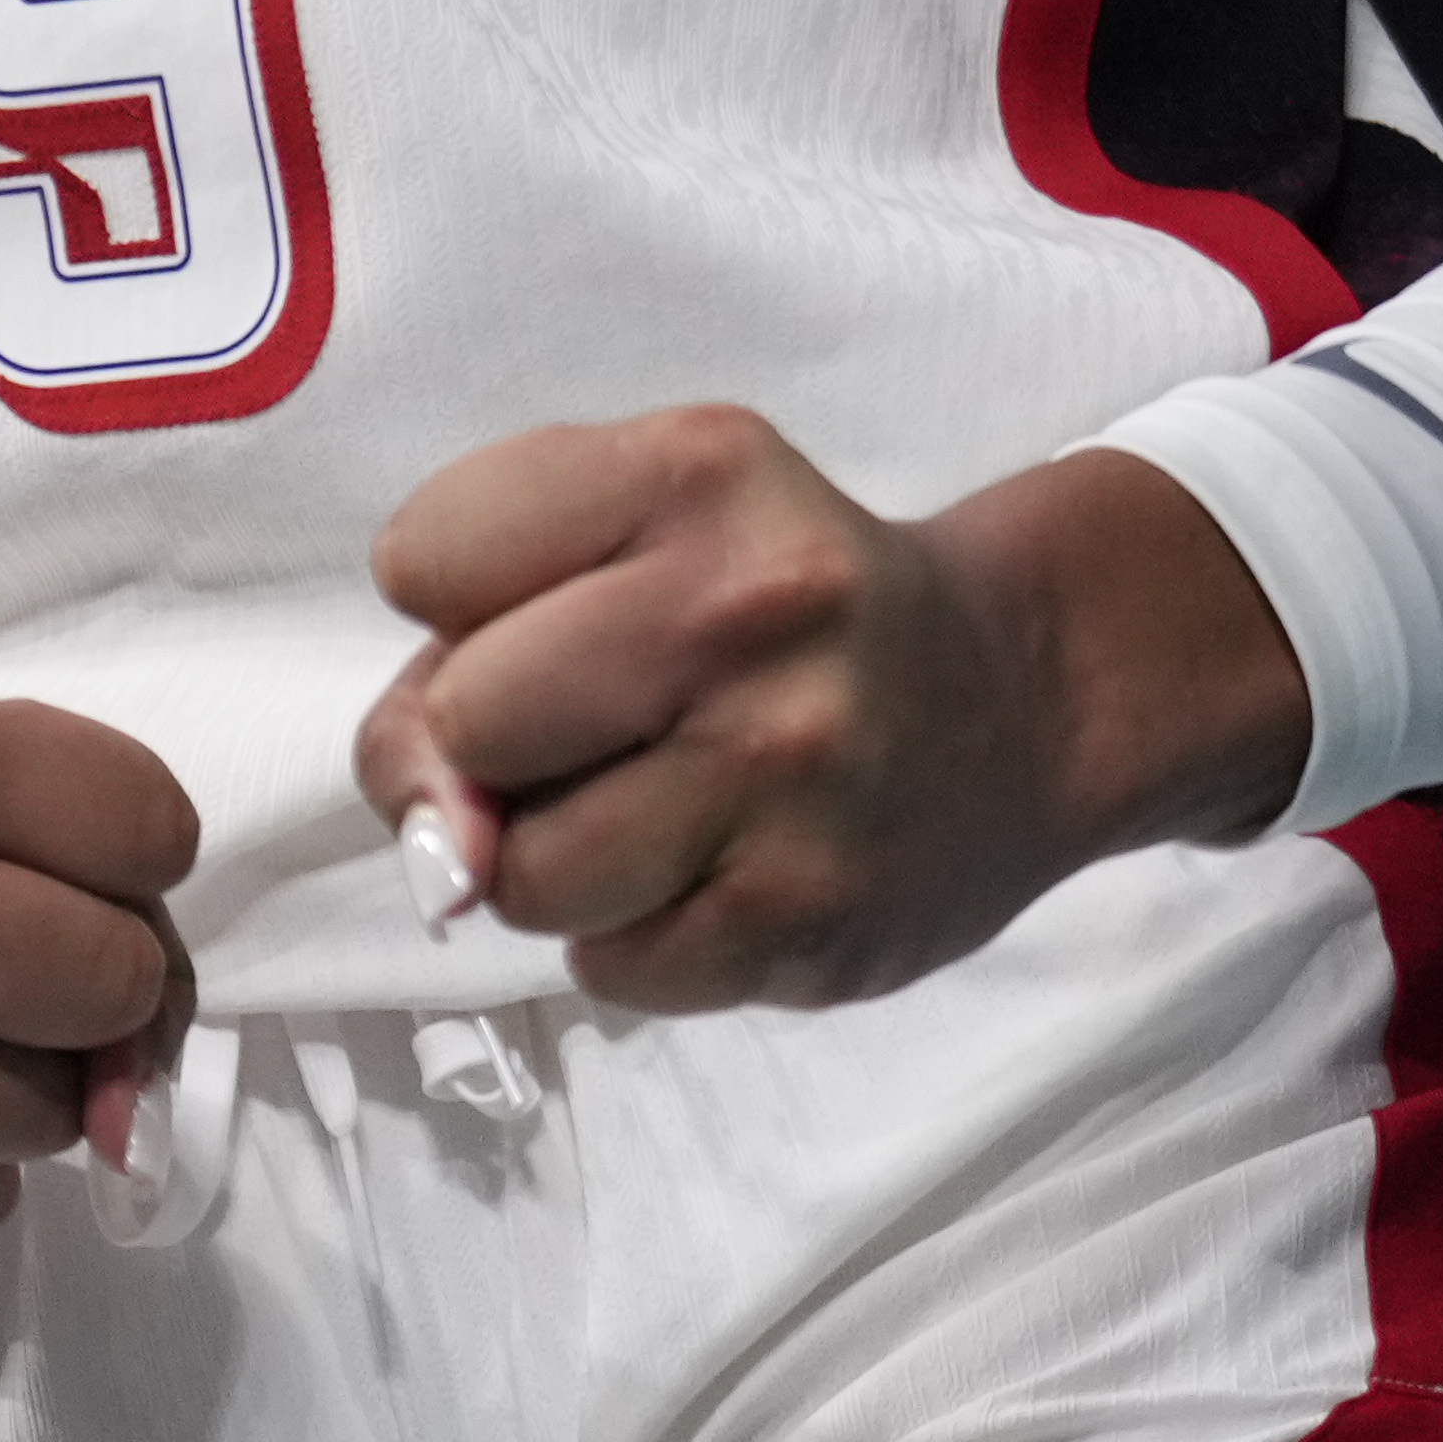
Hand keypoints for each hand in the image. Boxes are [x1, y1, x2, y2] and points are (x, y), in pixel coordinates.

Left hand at [350, 412, 1308, 1017]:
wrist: (1020, 701)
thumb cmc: (783, 608)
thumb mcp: (646, 526)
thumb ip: (476, 635)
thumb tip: (438, 850)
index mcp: (696, 473)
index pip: (421, 555)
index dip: (457, 603)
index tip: (550, 605)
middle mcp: (748, 613)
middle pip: (463, 724)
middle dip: (493, 746)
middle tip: (597, 730)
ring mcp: (785, 777)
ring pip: (521, 877)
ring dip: (554, 864)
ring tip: (657, 809)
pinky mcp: (806, 920)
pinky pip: (609, 968)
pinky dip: (633, 938)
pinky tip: (716, 871)